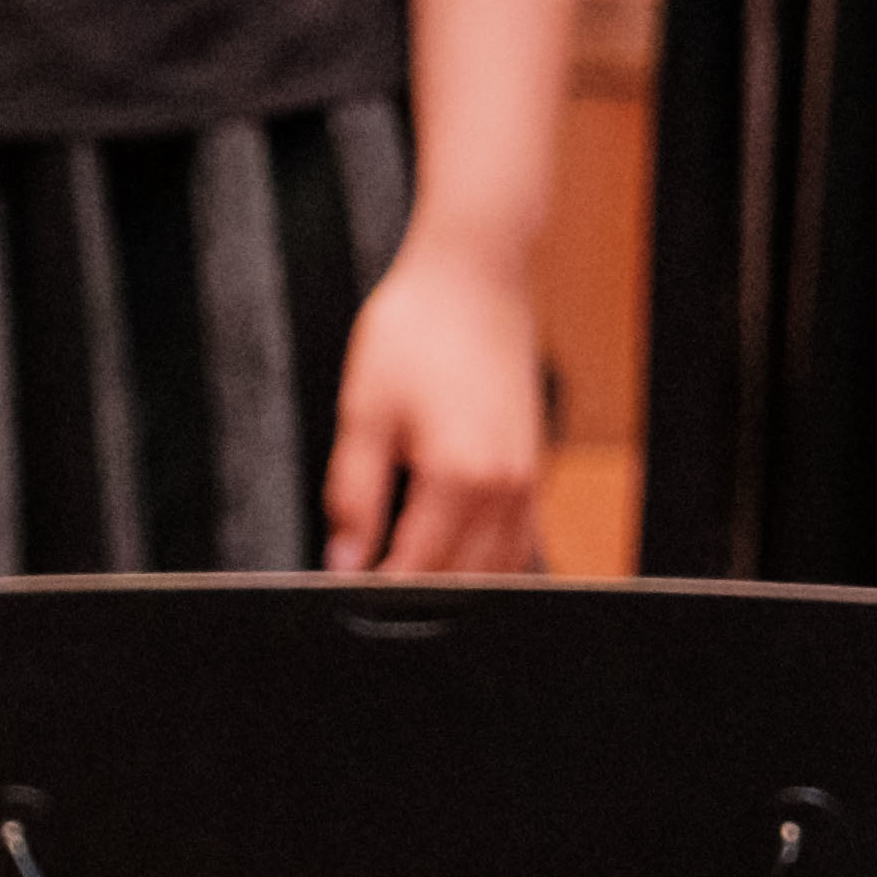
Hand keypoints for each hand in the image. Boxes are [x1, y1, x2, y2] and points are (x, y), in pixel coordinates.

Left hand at [323, 233, 546, 573]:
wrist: (475, 278)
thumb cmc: (416, 331)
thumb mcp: (364, 410)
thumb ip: (353, 493)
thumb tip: (344, 559)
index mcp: (459, 478)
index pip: (416, 569)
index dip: (376, 593)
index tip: (342, 598)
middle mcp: (505, 490)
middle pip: (461, 581)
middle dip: (414, 597)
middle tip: (366, 591)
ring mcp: (528, 482)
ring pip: (496, 570)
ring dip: (453, 585)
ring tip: (400, 579)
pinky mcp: (534, 469)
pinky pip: (517, 542)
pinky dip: (485, 561)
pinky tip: (450, 555)